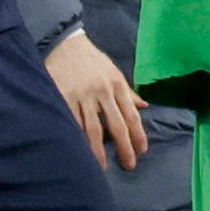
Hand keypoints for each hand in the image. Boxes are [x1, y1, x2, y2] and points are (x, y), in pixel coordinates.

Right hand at [44, 28, 146, 170]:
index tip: (142, 150)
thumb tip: (145, 106)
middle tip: (129, 164)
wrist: (65, 44)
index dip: (138, 135)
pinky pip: (72, 122)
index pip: (131, 115)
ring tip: (102, 167)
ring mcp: (83, 96)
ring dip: (98, 150)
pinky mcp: (64, 98)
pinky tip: (79, 152)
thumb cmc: (92, 60)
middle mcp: (103, 91)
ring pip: (93, 129)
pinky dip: (76, 138)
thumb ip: (128, 92)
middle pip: (116, 125)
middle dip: (124, 147)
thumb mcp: (114, 72)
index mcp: (117, 84)